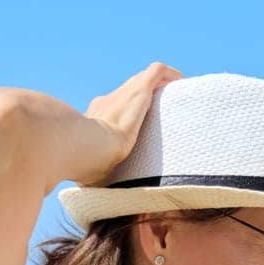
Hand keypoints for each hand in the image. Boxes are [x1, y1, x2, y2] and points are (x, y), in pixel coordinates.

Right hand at [72, 62, 182, 184]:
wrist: (80, 147)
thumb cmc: (80, 165)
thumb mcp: (89, 169)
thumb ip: (94, 173)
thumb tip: (93, 191)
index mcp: (95, 119)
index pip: (113, 110)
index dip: (128, 113)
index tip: (140, 124)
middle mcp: (108, 102)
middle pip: (130, 92)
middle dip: (148, 97)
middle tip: (167, 108)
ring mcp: (122, 95)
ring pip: (144, 80)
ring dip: (162, 84)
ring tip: (179, 94)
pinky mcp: (137, 91)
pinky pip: (156, 72)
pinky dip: (170, 75)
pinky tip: (183, 82)